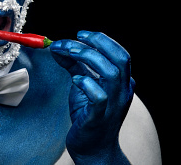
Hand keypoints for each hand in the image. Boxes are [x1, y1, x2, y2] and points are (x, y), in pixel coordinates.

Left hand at [50, 30, 134, 163]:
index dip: (102, 40)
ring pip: (111, 73)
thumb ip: (74, 65)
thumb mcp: (82, 85)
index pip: (120, 53)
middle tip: (76, 38)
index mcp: (123, 82)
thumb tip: (57, 47)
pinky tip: (75, 79)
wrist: (92, 147)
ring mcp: (114, 104)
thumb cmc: (89, 114)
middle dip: (98, 43)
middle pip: (120, 59)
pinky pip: (99, 96)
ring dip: (89, 58)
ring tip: (69, 52)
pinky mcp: (100, 117)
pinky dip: (86, 83)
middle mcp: (123, 91)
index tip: (81, 34)